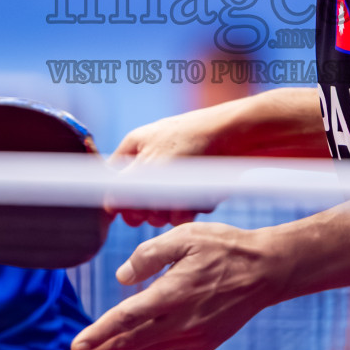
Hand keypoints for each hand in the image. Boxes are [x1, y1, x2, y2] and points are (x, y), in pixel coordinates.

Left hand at [59, 221, 291, 349]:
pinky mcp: (202, 344)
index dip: (99, 333)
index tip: (76, 343)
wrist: (267, 270)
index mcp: (173, 292)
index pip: (127, 318)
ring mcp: (192, 336)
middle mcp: (181, 320)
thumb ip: (150, 255)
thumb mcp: (186, 235)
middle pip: (128, 343)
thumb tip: (122, 277)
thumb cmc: (226, 247)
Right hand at [108, 106, 230, 226]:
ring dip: (175, 209)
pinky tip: (204, 200)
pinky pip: (187, 203)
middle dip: (151, 209)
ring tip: (186, 203)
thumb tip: (108, 206)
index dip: (120, 200)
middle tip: (159, 213)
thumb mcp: (152, 167)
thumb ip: (127, 189)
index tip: (132, 214)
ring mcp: (176, 169)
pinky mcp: (197, 180)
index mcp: (135, 146)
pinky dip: (194, 205)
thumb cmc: (192, 143)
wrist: (241, 135)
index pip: (114, 179)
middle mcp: (153, 157)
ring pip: (165, 204)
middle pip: (140, 197)